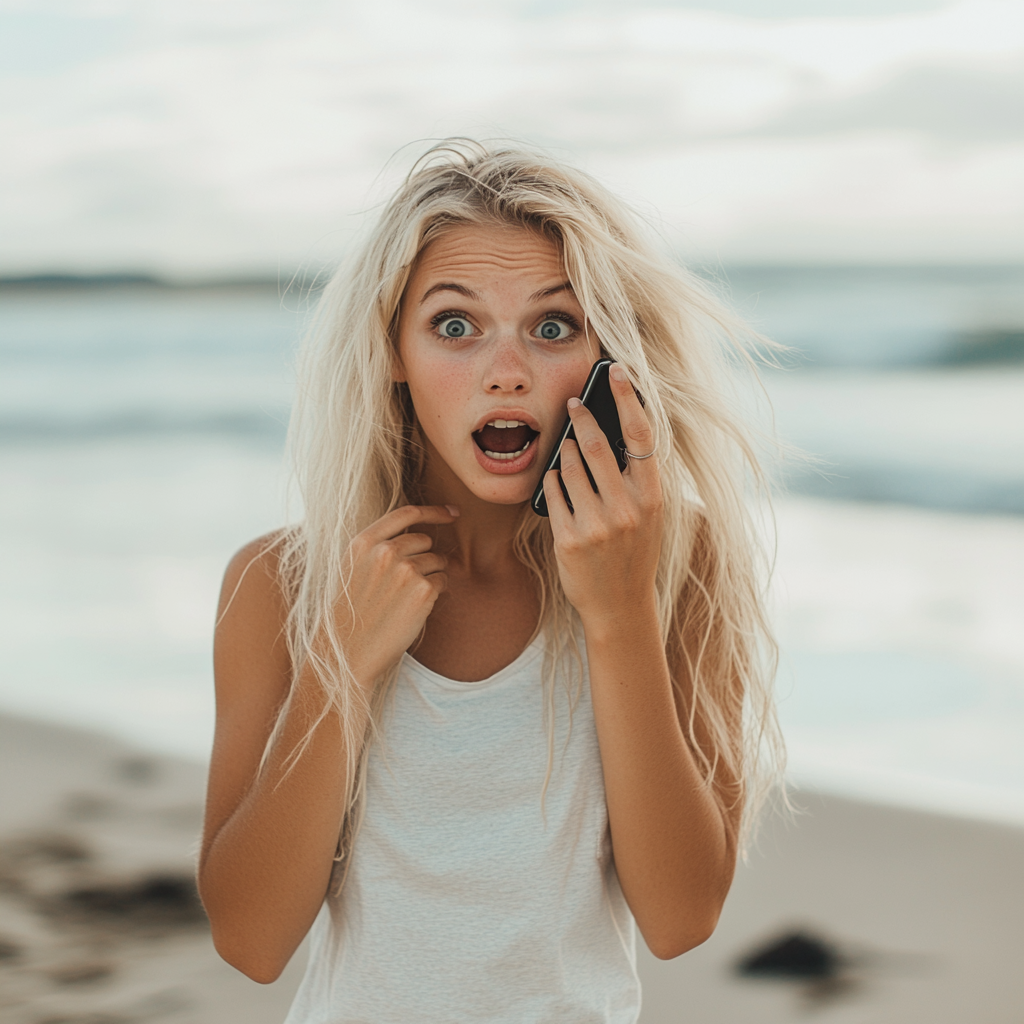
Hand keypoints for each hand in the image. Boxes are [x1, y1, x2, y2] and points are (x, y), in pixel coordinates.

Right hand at [335, 504, 456, 687]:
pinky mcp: (423, 590)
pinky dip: (436, 592)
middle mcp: (385, 551)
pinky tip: (415, 608)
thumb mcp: (353, 568)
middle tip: (408, 583)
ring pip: (437, 560)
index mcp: (363, 542)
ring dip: (431, 576)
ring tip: (406, 599)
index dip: (434, 511)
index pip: (406, 513)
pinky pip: (443, 581)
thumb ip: (379, 545)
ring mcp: (405, 569)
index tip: (452, 512)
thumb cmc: (351, 612)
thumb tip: (420, 532)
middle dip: (425, 556)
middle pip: (424, 540)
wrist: (347, 652)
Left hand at [542, 364, 662, 627]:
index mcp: (653, 497)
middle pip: (597, 445)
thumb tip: (611, 432)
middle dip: (582, 417)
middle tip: (573, 403)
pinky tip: (556, 479)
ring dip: (564, 450)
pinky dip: (552, 480)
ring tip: (566, 444)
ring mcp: (597, 525)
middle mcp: (627, 509)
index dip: (628, 398)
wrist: (620, 606)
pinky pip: (553, 493)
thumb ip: (635, 479)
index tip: (617, 372)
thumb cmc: (633, 552)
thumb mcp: (648, 516)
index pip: (641, 436)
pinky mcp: (569, 539)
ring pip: (569, 467)